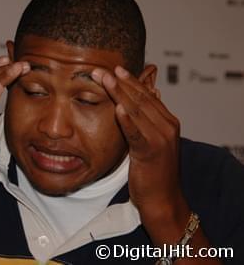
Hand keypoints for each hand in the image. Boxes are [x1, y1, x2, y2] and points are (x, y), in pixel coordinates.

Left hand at [92, 65, 189, 242]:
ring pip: (137, 110)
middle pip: (140, 98)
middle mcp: (167, 126)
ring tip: (105, 79)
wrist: (162, 200)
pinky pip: (136, 133)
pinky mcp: (151, 152)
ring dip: (119, 93)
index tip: (113, 68)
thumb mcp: (151, 142)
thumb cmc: (154, 172)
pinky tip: (117, 108)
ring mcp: (160, 138)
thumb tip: (150, 95)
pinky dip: (127, 120)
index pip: (146, 95)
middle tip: (101, 69)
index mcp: (167, 121)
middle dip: (120, 82)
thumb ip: (148, 120)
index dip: (129, 81)